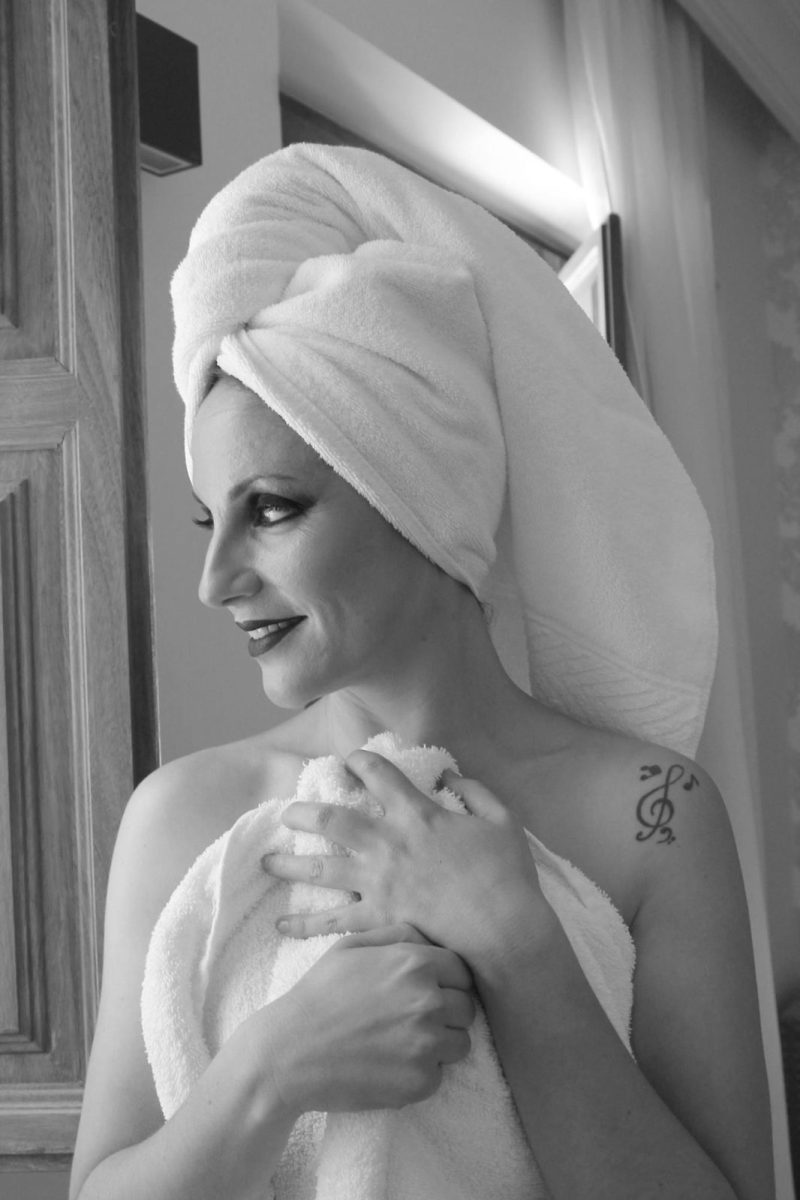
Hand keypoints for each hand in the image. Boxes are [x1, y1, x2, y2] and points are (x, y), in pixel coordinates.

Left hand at [262, 751, 547, 970]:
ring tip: (267, 861)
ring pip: (321, 868)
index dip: (360, 761)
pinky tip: (282, 926)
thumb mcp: (503, 820)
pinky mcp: (378, 920)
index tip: (350, 760)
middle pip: (332, 819)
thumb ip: (475, 792)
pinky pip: (332, 922)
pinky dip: (304, 925)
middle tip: (287, 811)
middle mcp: (388, 844)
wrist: (504, 931)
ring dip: (290, 863)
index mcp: (417, 815)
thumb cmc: (507, 876)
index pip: (379, 775)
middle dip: (304, 811)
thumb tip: (450, 774)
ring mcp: (378, 884)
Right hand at [266, 923, 475, 1113]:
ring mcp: (427, 1044)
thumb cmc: (318, 994)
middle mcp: (428, 1002)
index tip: (431, 990)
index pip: (462, 971)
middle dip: (447, 1012)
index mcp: (414, 964)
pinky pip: (440, 1075)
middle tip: (414, 1019)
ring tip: (404, 1042)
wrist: (289, 1052)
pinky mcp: (421, 1082)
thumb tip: (430, 936)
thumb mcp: (351, 946)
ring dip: (440, 1043)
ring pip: (460, 1043)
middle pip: (466, 1007)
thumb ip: (397, 935)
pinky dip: (421, 1072)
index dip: (447, 981)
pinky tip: (390, 1064)